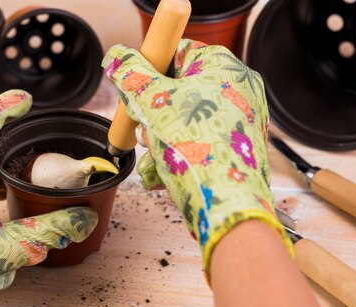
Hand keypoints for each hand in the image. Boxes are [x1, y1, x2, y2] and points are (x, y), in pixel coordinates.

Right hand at [103, 40, 292, 282]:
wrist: (226, 205)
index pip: (178, 52)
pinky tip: (161, 176)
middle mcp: (236, 90)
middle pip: (179, 91)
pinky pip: (198, 144)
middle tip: (144, 132)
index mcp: (222, 67)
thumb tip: (117, 57)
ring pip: (184, 122)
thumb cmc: (198, 150)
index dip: (150, 71)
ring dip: (159, 142)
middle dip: (153, 116)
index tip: (133, 91)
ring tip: (152, 161)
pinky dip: (176, 157)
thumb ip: (130, 74)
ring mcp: (238, 121)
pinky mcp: (235, 149)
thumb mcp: (151, 103)